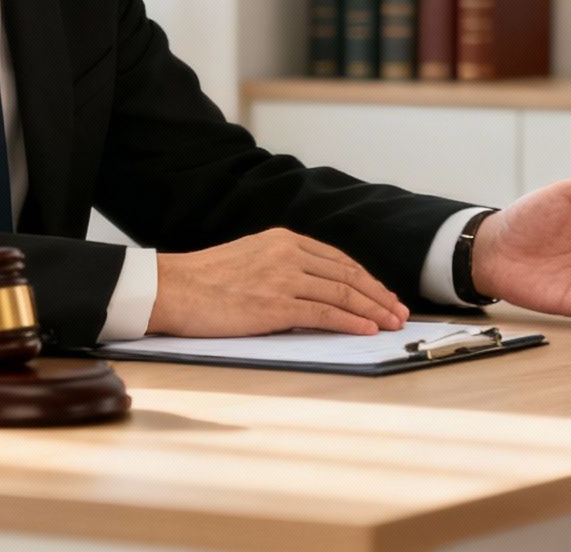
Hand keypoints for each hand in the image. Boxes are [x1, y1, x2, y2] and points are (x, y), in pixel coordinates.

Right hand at [148, 228, 408, 335]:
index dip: (366, 279)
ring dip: (372, 310)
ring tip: (391, 323)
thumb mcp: (250, 257)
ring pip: (342, 294)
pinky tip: (366, 329)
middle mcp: (288, 254)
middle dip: (378, 295)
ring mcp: (283, 279)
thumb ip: (282, 265)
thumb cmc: (204, 280)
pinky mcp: (274, 306)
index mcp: (284, 240)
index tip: (384, 294)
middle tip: (399, 311)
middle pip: (347, 276)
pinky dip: (350, 322)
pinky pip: (324, 314)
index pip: (338, 260)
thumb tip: (311, 289)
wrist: (171, 288)